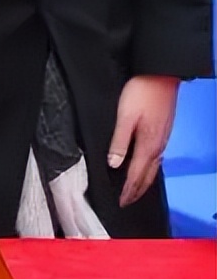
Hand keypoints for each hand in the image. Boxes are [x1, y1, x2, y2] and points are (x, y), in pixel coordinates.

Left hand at [108, 74, 178, 206]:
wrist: (160, 75)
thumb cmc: (141, 93)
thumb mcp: (125, 117)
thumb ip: (119, 142)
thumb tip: (114, 164)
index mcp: (148, 145)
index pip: (136, 175)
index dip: (128, 190)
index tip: (120, 202)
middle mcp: (158, 146)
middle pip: (147, 176)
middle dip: (137, 191)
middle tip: (127, 202)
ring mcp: (163, 140)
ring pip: (153, 168)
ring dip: (143, 181)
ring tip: (134, 191)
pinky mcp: (163, 132)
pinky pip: (157, 158)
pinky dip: (149, 169)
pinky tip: (145, 166)